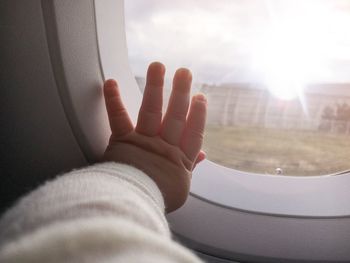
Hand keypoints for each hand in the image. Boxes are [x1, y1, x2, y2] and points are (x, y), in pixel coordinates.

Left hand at [102, 62, 206, 212]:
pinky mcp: (122, 141)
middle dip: (180, 94)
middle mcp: (164, 147)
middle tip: (184, 72)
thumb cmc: (157, 199)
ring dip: (155, 87)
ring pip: (151, 111)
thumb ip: (190, 167)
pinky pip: (118, 118)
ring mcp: (143, 142)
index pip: (193, 133)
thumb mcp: (180, 187)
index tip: (201, 97)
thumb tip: (202, 155)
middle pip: (175, 116)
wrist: (132, 207)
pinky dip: (113, 100)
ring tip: (158, 65)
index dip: (198, 115)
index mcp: (180, 160)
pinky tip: (110, 81)